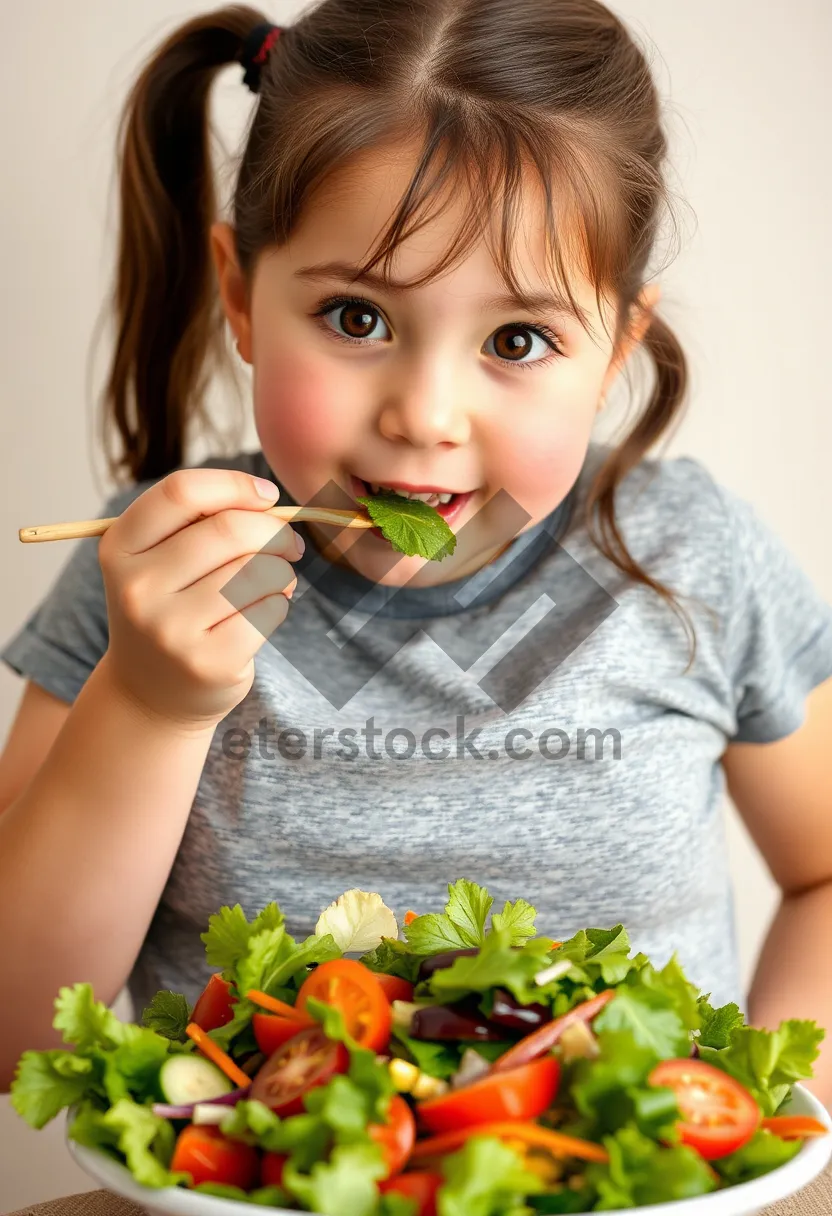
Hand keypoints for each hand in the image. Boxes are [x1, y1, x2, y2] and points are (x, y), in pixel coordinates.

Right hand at [98, 468, 302, 728]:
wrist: (151, 694)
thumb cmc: (170, 610)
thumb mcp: (159, 561)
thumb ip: (200, 524)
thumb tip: (268, 502)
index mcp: (120, 548)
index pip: (181, 492)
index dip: (234, 485)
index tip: (267, 495)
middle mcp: (137, 588)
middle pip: (228, 530)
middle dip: (274, 531)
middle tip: (290, 543)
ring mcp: (170, 629)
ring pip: (256, 570)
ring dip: (282, 570)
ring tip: (278, 580)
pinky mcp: (208, 662)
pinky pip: (268, 609)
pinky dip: (280, 603)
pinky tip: (266, 610)